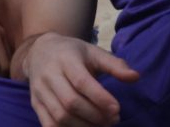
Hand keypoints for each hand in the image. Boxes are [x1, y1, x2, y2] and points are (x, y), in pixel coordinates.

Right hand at [23, 33, 138, 126]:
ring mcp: (39, 91)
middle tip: (113, 120)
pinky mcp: (35, 103)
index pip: (81, 82)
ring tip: (101, 125)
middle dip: (95, 115)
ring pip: (60, 116)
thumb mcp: (93, 52)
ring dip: (84, 126)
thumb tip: (135, 77)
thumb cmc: (72, 53)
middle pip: (71, 102)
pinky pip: (49, 124)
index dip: (100, 98)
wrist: (38, 51)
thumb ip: (114, 65)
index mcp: (65, 59)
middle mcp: (48, 75)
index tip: (117, 109)